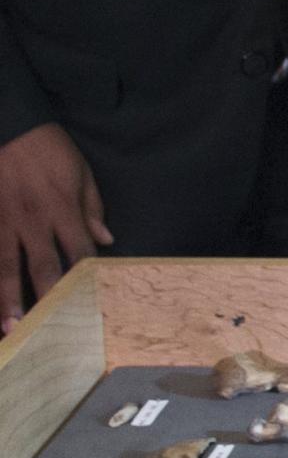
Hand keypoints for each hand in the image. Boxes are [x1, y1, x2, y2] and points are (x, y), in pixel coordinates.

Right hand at [0, 124, 109, 333]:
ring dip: (8, 298)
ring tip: (10, 327)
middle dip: (45, 299)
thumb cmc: (49, 150)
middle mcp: (33, 220)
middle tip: (46, 330)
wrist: (10, 127)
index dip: (85, 277)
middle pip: (41, 266)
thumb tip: (106, 241)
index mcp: (62, 208)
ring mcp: (4, 221)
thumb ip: (92, 208)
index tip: (89, 303)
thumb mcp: (80, 172)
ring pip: (5, 266)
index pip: (78, 250)